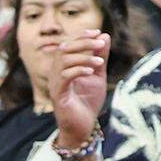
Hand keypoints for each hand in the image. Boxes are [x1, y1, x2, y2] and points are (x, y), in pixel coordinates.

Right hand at [50, 30, 110, 146]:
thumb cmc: (87, 102)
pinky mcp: (58, 95)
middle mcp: (55, 73)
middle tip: (100, 44)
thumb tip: (104, 36)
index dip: (81, 36)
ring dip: (84, 58)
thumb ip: (100, 57)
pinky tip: (91, 72)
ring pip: (64, 60)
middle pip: (64, 48)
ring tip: (100, 62)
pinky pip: (65, 76)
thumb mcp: (98, 76)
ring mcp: (55, 83)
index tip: (97, 32)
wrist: (82, 127)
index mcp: (63, 67)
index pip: (68, 44)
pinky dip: (78, 70)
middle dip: (83, 43)